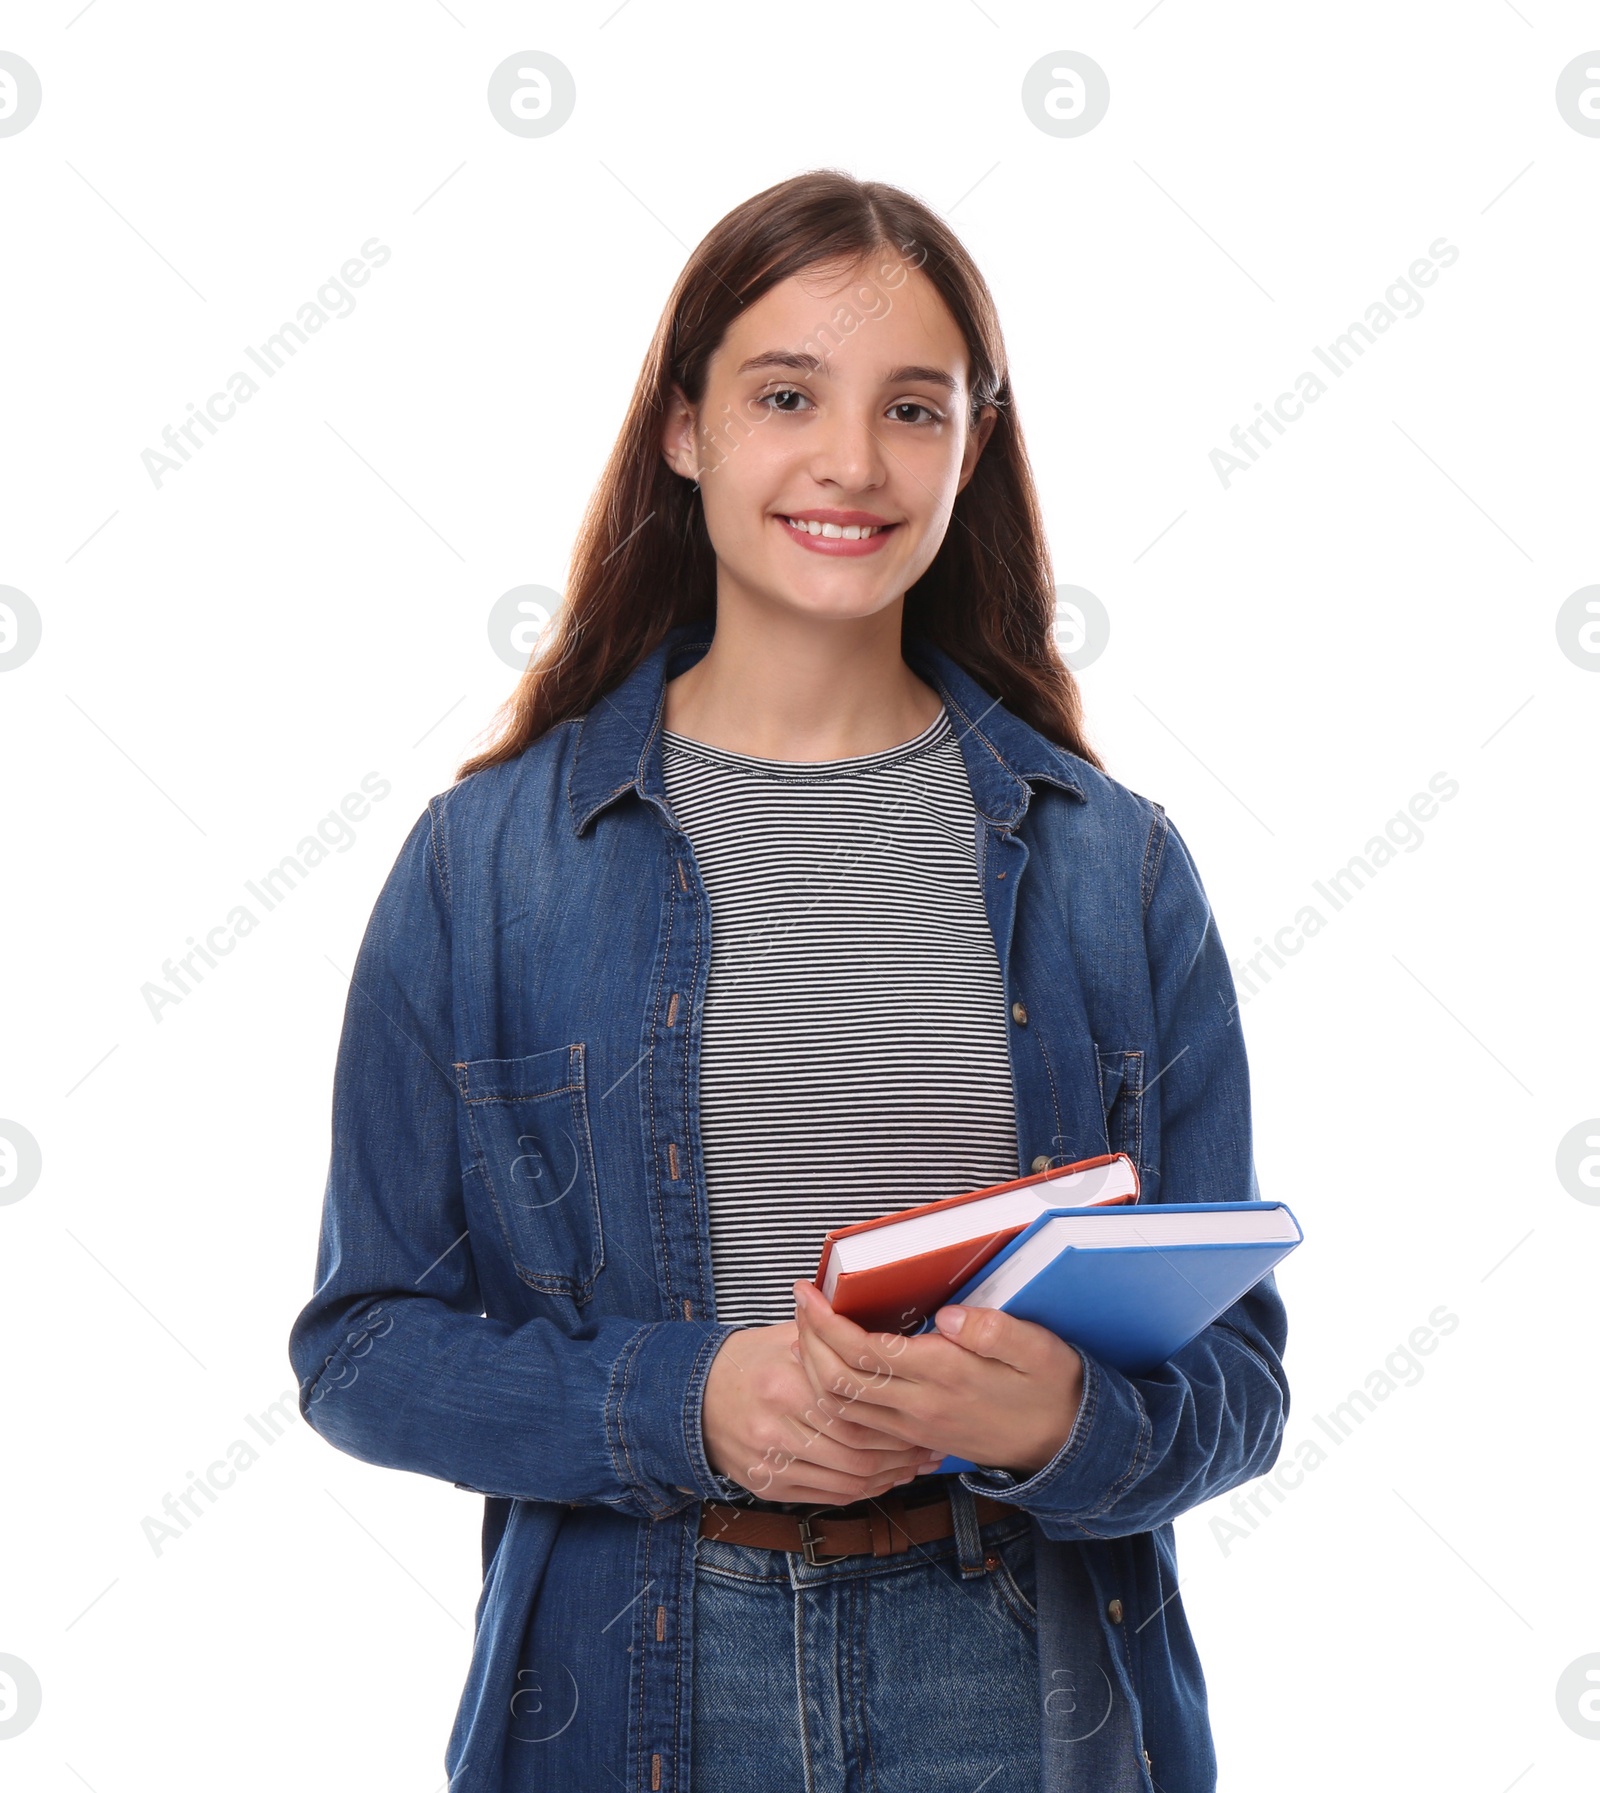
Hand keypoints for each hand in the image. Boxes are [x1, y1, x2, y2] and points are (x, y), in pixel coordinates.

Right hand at [701, 1317, 939, 1503]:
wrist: (693, 1396)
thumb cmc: (747, 1361)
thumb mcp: (783, 1337)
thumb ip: (828, 1335)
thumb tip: (878, 1322)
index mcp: (785, 1383)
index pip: (855, 1412)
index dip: (895, 1423)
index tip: (921, 1420)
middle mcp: (776, 1426)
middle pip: (856, 1451)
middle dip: (899, 1455)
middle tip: (927, 1449)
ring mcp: (769, 1461)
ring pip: (846, 1481)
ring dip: (887, 1478)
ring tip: (913, 1467)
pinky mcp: (766, 1485)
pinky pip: (826, 1496)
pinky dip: (861, 1491)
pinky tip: (881, 1480)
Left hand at [789, 1281, 1083, 1478]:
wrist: (1067, 1444)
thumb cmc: (1051, 1386)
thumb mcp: (1038, 1348)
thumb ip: (994, 1329)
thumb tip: (948, 1314)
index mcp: (945, 1377)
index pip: (863, 1352)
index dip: (826, 1322)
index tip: (807, 1292)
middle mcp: (921, 1408)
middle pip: (838, 1382)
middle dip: (808, 1340)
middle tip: (799, 1302)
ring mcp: (915, 1429)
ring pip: (841, 1408)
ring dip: (814, 1368)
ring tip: (808, 1330)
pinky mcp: (917, 1438)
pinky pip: (858, 1425)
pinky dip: (833, 1395)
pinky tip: (832, 1368)